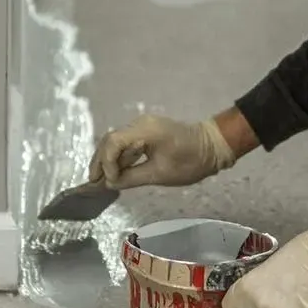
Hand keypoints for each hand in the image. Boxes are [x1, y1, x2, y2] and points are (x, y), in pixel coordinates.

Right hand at [88, 114, 235, 189]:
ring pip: (116, 141)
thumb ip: (132, 178)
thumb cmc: (191, 161)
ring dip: (108, 159)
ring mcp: (143, 126)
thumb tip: (110, 183)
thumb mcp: (160, 174)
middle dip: (100, 161)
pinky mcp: (147, 132)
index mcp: (145, 130)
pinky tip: (115, 171)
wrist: (213, 146)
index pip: (113, 142)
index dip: (106, 163)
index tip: (110, 181)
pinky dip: (119, 156)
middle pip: (110, 139)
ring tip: (100, 179)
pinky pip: (127, 142)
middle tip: (93, 181)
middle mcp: (140, 123)